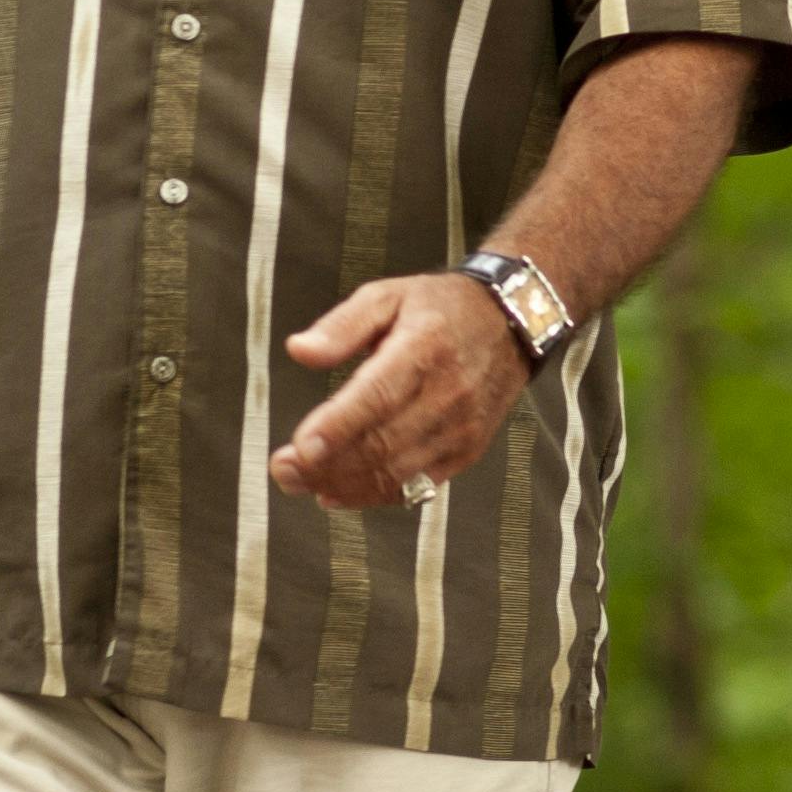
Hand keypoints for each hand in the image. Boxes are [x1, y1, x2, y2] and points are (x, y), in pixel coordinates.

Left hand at [269, 273, 530, 508]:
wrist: (509, 323)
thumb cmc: (438, 309)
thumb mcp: (386, 296)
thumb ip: (340, 325)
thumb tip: (299, 350)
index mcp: (424, 347)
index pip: (376, 397)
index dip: (336, 428)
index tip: (298, 449)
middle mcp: (447, 393)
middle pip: (381, 444)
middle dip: (326, 465)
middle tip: (283, 471)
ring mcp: (460, 428)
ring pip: (395, 472)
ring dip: (343, 485)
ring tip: (301, 483)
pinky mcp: (467, 451)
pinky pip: (416, 486)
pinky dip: (373, 495)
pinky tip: (337, 493)